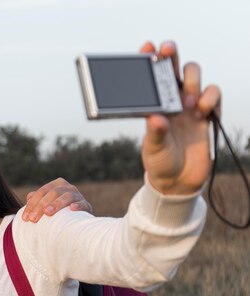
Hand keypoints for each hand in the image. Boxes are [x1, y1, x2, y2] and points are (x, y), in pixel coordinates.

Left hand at [22, 177, 92, 221]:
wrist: (78, 218)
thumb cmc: (59, 210)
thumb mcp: (47, 203)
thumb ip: (37, 199)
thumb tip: (29, 198)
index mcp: (56, 184)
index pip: (41, 192)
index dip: (31, 205)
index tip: (25, 218)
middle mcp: (67, 187)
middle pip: (52, 193)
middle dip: (41, 206)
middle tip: (33, 219)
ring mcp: (78, 195)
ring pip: (66, 196)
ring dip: (56, 204)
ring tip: (48, 213)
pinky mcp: (86, 205)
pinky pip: (83, 204)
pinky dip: (78, 205)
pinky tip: (72, 209)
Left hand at [140, 41, 220, 194]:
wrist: (179, 182)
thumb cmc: (160, 162)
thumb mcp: (153, 149)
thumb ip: (155, 133)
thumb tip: (156, 119)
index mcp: (153, 105)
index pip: (150, 77)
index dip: (150, 59)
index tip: (147, 48)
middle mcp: (171, 101)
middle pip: (173, 69)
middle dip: (171, 56)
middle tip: (167, 51)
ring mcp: (190, 105)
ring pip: (194, 76)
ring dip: (191, 80)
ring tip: (186, 101)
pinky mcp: (208, 114)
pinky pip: (213, 94)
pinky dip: (210, 97)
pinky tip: (201, 110)